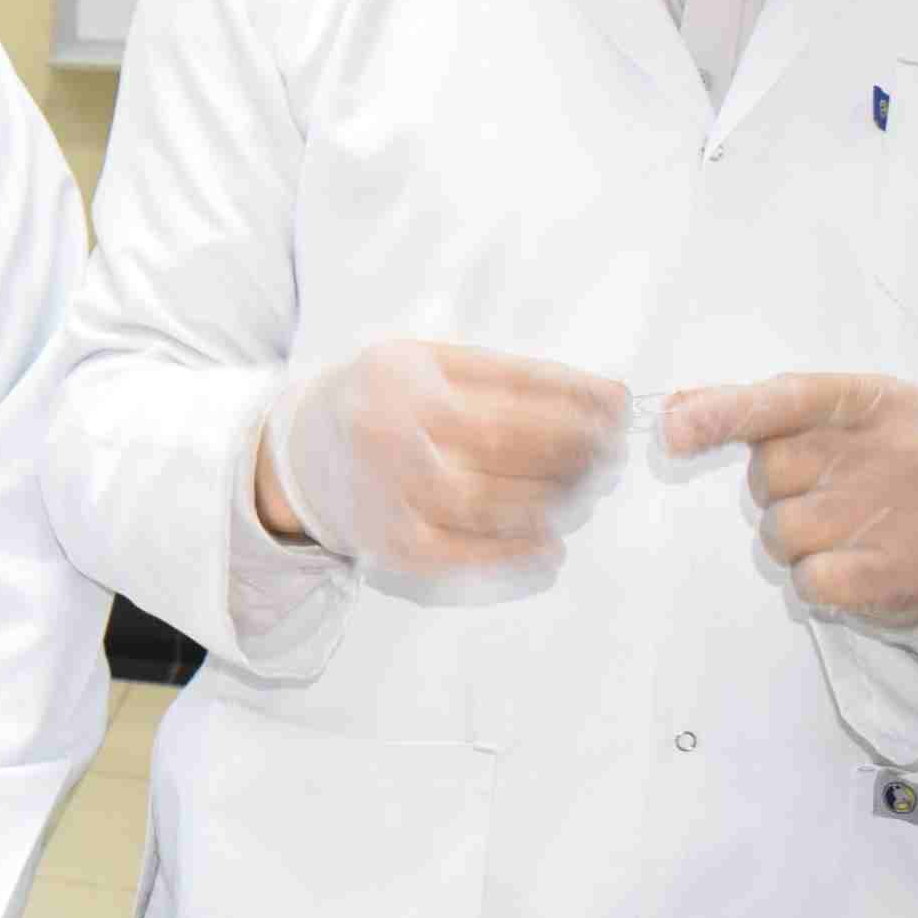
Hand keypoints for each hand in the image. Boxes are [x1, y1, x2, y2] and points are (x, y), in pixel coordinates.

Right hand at [257, 340, 626, 599]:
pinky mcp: (392, 546)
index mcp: (402, 380)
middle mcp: (390, 436)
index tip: (618, 405)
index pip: (510, 394)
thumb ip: (503, 375)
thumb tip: (598, 396)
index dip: (574, 402)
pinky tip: (551, 546)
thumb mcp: (426, 362)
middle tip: (612, 450)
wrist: (299, 457)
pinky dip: (517, 554)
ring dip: (556, 500)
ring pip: (493, 505)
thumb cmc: (378, 400)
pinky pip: (466, 555)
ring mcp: (389, 496)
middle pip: (507, 449)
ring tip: (589, 489)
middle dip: (576, 450)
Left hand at [664, 372, 917, 629]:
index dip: (726, 412)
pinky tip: (842, 567)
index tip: (673, 429)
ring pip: (782, 528)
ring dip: (789, 540)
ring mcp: (901, 510)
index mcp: (879, 400)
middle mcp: (897, 448)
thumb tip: (676, 408)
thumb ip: (755, 408)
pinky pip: (810, 579)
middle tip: (815, 494)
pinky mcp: (900, 570)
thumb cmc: (867, 472)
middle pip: (773, 467)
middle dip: (772, 489)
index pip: (789, 397)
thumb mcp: (830, 422)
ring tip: (831, 533)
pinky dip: (812, 580)